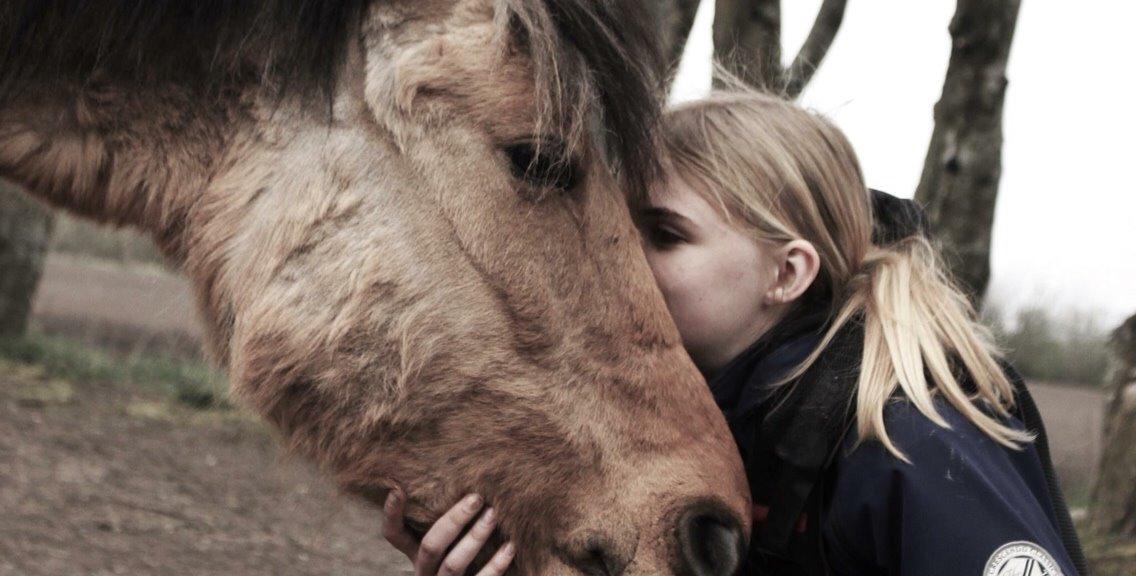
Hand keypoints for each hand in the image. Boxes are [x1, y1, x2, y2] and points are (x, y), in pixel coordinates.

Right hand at [383, 490, 515, 575]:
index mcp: (417, 555)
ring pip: (453, 564)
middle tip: (476, 498)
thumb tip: (468, 480)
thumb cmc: (464, 554)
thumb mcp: (449, 542)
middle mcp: (426, 571)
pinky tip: (510, 546)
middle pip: (430, 546)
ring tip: (493, 515)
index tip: (397, 489)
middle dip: (453, 521)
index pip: (395, 535)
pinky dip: (496, 565)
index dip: (392, 515)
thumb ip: (449, 520)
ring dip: (474, 538)